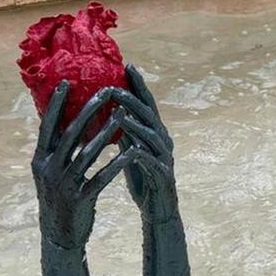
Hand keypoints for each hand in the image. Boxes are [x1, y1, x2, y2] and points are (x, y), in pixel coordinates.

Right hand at [31, 81, 137, 249]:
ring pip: (87, 153)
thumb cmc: (59, 199)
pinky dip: (117, 164)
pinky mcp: (80, 198)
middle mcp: (48, 169)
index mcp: (39, 160)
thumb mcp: (50, 173)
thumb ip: (56, 151)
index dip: (55, 105)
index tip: (66, 83)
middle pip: (70, 134)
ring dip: (106, 132)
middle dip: (88, 111)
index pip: (47, 127)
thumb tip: (66, 123)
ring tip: (121, 115)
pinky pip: (101, 177)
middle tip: (105, 92)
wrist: (59, 236)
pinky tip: (131, 153)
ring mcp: (63, 184)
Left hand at [117, 65, 179, 223]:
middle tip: (116, 86)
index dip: (139, 85)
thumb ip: (125, 132)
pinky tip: (130, 149)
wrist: (159, 209)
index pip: (147, 104)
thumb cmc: (144, 178)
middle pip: (150, 115)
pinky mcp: (162, 177)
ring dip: (136, 124)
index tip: (127, 65)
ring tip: (119, 113)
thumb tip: (111, 110)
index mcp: (155, 133)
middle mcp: (163, 142)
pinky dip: (142, 155)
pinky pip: (152, 163)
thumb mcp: (131, 151)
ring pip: (152, 137)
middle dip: (134, 99)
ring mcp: (164, 158)